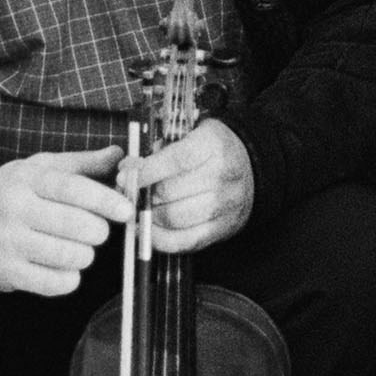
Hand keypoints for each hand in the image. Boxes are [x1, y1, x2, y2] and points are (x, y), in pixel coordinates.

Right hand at [0, 148, 130, 299]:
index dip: (105, 200)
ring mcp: (8, 242)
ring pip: (72, 256)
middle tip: (95, 231)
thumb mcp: (40, 169)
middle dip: (98, 232)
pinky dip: (69, 278)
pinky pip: (56, 283)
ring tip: (76, 248)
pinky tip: (62, 266)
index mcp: (28, 179)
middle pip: (78, 226)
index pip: (74, 189)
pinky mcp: (6, 272)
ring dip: (85, 255)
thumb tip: (120, 155)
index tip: (125, 210)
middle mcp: (15, 209)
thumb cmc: (10, 194)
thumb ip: (82, 164)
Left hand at [137, 119, 254, 255]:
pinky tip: (148, 228)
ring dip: (148, 216)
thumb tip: (128, 170)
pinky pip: (184, 241)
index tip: (124, 176)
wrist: (251, 167)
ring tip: (139, 209)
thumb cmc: (211, 149)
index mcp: (213, 145)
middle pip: (169, 193)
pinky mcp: (222, 229)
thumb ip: (160, 148)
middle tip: (129, 194)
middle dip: (142, 195)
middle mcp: (222, 176)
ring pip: (174, 218)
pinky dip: (159, 239)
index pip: (175, 161)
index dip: (145, 171)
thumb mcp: (190, 134)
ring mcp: (225, 206)